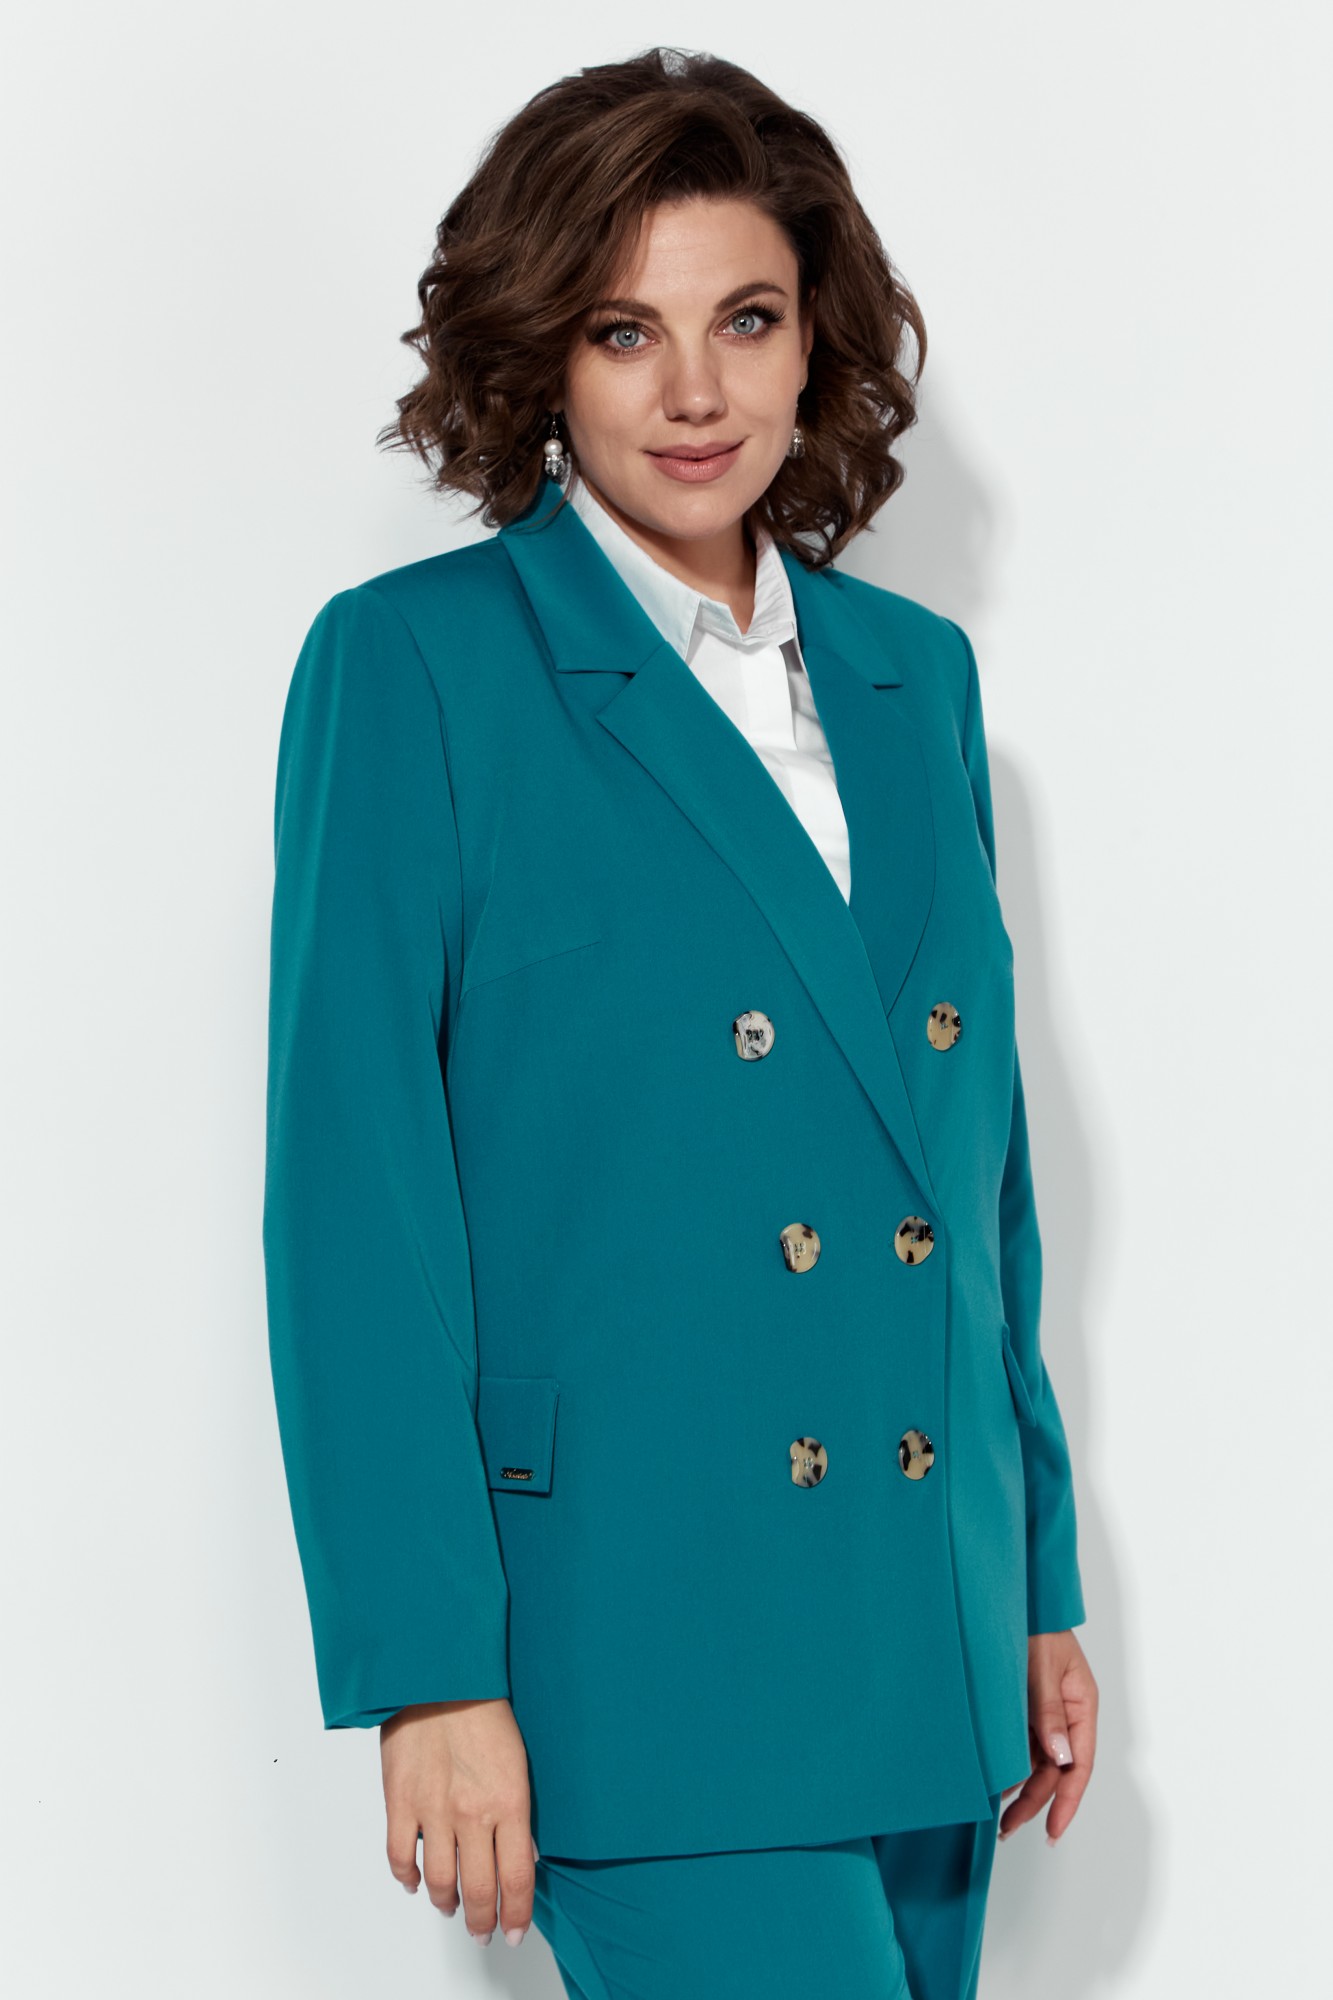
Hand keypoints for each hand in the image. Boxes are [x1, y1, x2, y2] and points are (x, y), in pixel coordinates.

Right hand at [381, 1697, 538, 1945]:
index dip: (517, 1913)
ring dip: (447, 1903)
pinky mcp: (399, 1801)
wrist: (439, 1674)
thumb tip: (525, 1852)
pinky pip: (401, 1856)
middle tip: (483, 1932)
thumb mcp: (519, 1759)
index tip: (516, 1930)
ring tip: (452, 1908)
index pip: (517, 1878)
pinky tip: (415, 1883)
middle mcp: (472, 1813)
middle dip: (482, 1921)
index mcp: (509, 1801)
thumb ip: (518, 1809)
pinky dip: (407, 1877)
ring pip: (439, 1882)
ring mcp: (433, 1810)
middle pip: (479, 1890)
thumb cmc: (485, 1708)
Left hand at [999, 1630, 1097, 1845]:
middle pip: (1057, 1770)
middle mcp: (1068, 1715)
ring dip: (1022, 1789)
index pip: (1080, 1766)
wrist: (1020, 1600)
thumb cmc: (1035, 1627)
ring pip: (1039, 1762)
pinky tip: (997, 1783)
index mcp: (1082, 1706)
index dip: (1068, 1802)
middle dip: (1036, 1802)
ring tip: (999, 1817)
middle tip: (1009, 1829)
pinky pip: (1024, 1745)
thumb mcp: (1041, 1669)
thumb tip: (1061, 1757)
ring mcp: (1048, 1712)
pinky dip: (1013, 1766)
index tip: (1052, 1830)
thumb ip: (1049, 1713)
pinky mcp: (1028, 1707)